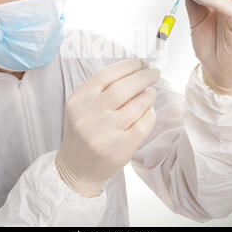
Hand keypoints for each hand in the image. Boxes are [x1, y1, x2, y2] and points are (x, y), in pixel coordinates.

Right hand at [56, 59, 159, 196]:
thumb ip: (102, 90)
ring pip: (136, 105)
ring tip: (150, 93)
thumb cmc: (84, 132)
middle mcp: (89, 115)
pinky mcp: (119, 149)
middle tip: (154, 73)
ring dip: (148, 95)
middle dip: (144, 76)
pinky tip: (148, 111)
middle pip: (123, 88)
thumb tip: (135, 71)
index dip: (128, 66)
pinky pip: (143, 124)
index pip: (106, 75)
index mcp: (79, 100)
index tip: (141, 62)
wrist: (76, 168)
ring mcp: (104, 133)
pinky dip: (150, 114)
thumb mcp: (83, 107)